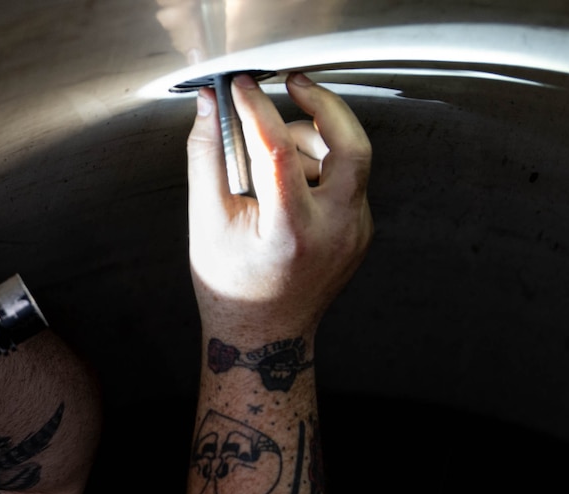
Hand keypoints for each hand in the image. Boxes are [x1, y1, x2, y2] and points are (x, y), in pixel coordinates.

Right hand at [187, 72, 372, 336]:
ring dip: (313, 139)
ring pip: (349, 158)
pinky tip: (290, 179)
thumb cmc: (232, 285)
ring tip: (272, 152)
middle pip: (352, 145)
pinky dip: (319, 165)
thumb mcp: (207, 222)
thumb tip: (208, 108)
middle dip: (323, 105)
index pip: (280, 151)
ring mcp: (355, 230)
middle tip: (293, 84)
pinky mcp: (361, 227)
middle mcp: (335, 231)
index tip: (241, 88)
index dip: (257, 110)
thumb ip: (207, 158)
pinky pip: (347, 179)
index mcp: (292, 232)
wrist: (265, 335)